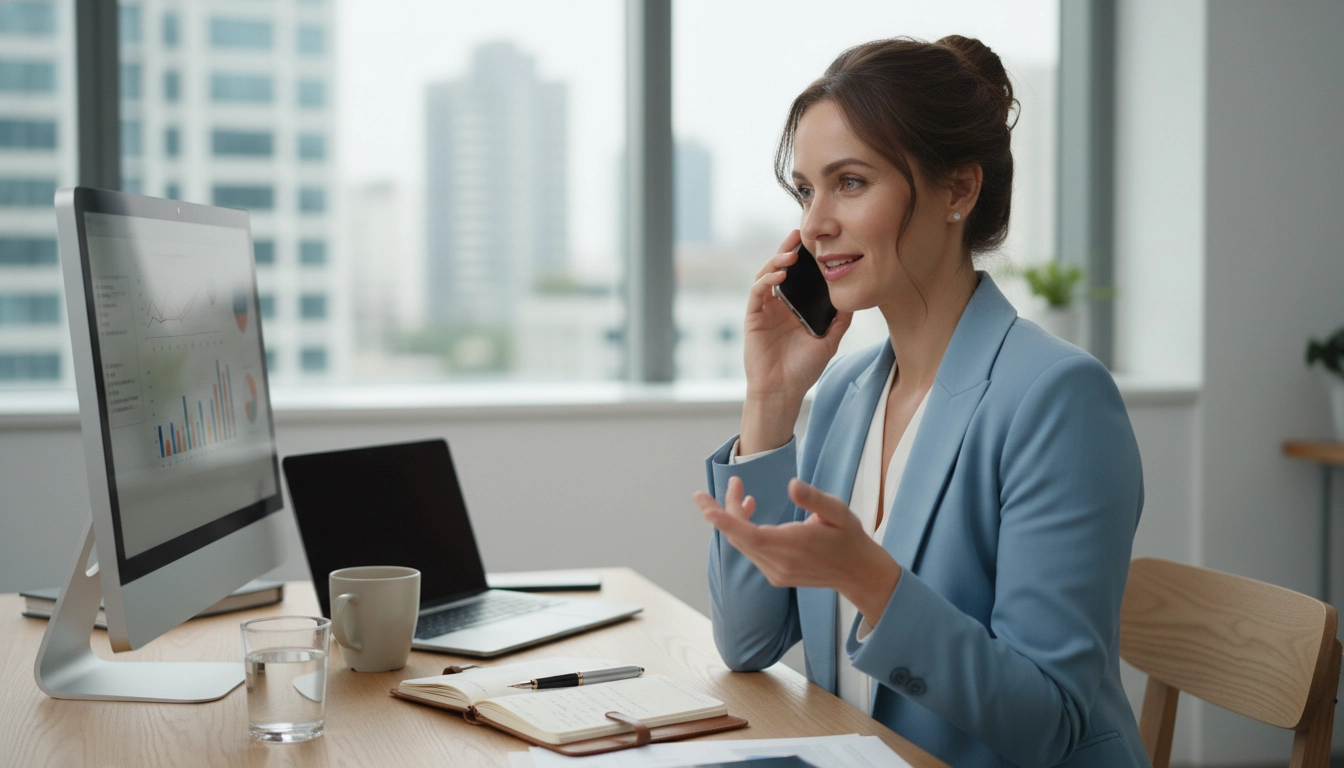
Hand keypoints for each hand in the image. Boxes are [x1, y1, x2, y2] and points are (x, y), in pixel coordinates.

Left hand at [694, 476, 900, 622]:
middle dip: (724, 510)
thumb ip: (814, 499)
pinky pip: (751, 550)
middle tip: (726, 483)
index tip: (705, 508)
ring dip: (735, 518)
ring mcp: (775, 572)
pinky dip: (744, 531)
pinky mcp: (776, 575)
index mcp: (792, 546)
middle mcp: (778, 564)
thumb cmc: (849, 538)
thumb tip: (791, 485)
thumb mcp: (838, 512)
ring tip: (739, 490)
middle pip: (739, 537)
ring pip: (743, 543)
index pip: (749, 535)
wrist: (859, 573)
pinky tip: (751, 511)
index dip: (725, 520)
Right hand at [740, 231, 853, 452]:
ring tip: (791, 255)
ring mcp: (764, 310)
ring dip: (776, 262)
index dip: (803, 258)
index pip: (797, 276)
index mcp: (795, 308)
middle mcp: (778, 305)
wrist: (783, 391)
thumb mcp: (829, 341)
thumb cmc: (803, 369)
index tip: (814, 242)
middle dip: (787, 250)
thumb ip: (840, 321)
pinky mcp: (753, 318)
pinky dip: (767, 281)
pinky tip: (780, 276)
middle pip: (780, 269)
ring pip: (766, 276)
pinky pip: (757, 293)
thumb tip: (856, 300)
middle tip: (798, 234)